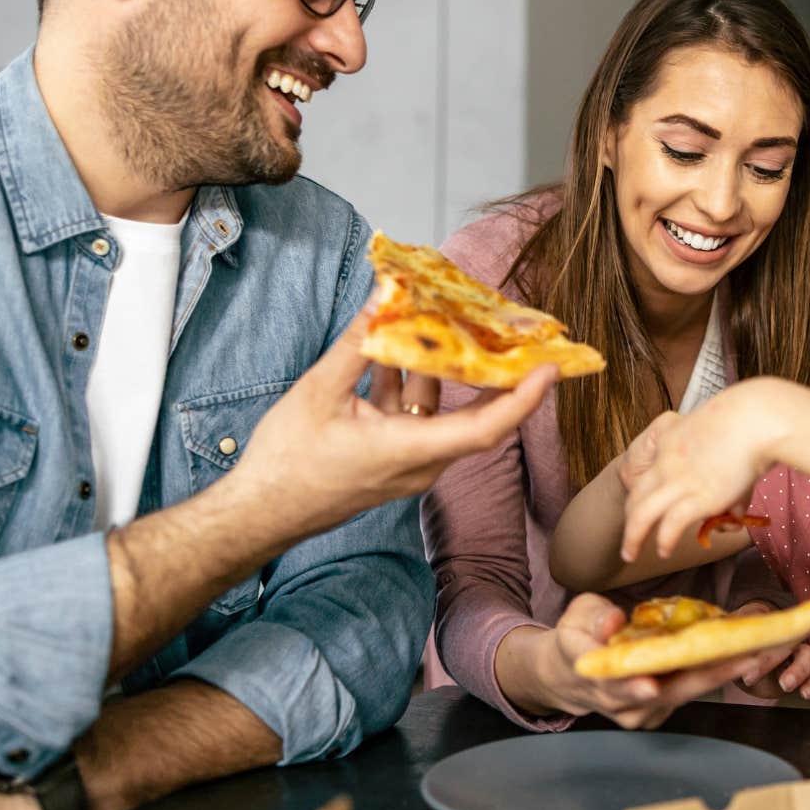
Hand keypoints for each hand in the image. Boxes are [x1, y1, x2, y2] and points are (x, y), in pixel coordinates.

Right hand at [233, 310, 554, 539]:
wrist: (259, 511)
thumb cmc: (288, 462)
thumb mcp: (320, 391)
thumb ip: (358, 344)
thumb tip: (386, 298)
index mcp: (410, 450)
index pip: (486, 428)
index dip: (523, 398)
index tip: (550, 368)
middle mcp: (420, 462)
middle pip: (473, 414)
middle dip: (495, 371)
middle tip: (514, 331)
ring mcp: (407, 462)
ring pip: (438, 408)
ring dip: (440, 366)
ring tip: (446, 317)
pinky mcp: (391, 458)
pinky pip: (414, 415)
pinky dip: (409, 381)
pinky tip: (393, 343)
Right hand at [503, 594, 783, 729]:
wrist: (572, 677)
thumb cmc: (577, 638)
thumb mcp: (576, 616)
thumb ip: (593, 619)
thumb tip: (613, 623)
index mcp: (592, 675)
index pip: (612, 683)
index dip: (631, 686)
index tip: (649, 684)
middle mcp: (619, 702)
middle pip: (666, 693)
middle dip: (708, 675)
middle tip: (744, 658)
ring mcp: (642, 711)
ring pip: (685, 693)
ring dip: (723, 673)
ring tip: (759, 650)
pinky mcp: (661, 710)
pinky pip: (691, 690)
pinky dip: (717, 673)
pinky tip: (745, 652)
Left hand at [621, 382, 786, 560]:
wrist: (757, 415)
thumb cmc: (749, 420)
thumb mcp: (720, 432)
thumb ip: (719, 461)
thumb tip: (730, 504)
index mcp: (669, 441)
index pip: (646, 474)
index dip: (642, 496)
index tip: (647, 510)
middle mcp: (667, 462)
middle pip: (636, 497)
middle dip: (630, 523)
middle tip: (628, 541)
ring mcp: (680, 480)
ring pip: (641, 516)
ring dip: (633, 538)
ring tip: (630, 553)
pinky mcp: (699, 496)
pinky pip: (670, 525)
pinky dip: (664, 540)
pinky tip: (663, 550)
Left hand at [729, 602, 809, 700]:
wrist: (751, 656)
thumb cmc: (739, 641)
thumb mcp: (727, 636)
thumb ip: (721, 633)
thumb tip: (706, 628)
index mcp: (767, 622)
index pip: (765, 621)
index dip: (755, 634)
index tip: (742, 650)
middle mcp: (785, 634)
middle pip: (785, 640)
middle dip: (770, 658)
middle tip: (750, 677)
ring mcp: (798, 653)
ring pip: (809, 655)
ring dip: (799, 670)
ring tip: (785, 685)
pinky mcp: (803, 673)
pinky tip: (805, 694)